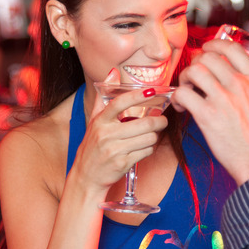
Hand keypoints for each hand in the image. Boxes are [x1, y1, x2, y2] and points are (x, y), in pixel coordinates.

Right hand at [68, 69, 168, 192]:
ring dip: (153, 137)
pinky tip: (143, 148)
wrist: (86, 177)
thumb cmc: (92, 146)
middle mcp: (106, 134)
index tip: (152, 91)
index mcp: (100, 121)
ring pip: (148, 138)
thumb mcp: (94, 121)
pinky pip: (146, 152)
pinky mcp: (123, 163)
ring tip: (150, 136)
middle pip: (143, 123)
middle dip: (158, 121)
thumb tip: (113, 72)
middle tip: (162, 119)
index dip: (137, 96)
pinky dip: (148, 149)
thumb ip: (104, 97)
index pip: (120, 103)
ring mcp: (114, 150)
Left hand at [171, 39, 248, 183]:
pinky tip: (183, 107)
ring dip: (185, 78)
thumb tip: (231, 75)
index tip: (206, 51)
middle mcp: (240, 84)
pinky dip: (178, 98)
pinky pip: (183, 93)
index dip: (213, 45)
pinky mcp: (208, 115)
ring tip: (187, 91)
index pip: (231, 47)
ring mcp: (224, 98)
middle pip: (208, 57)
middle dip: (195, 64)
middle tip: (193, 78)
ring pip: (194, 70)